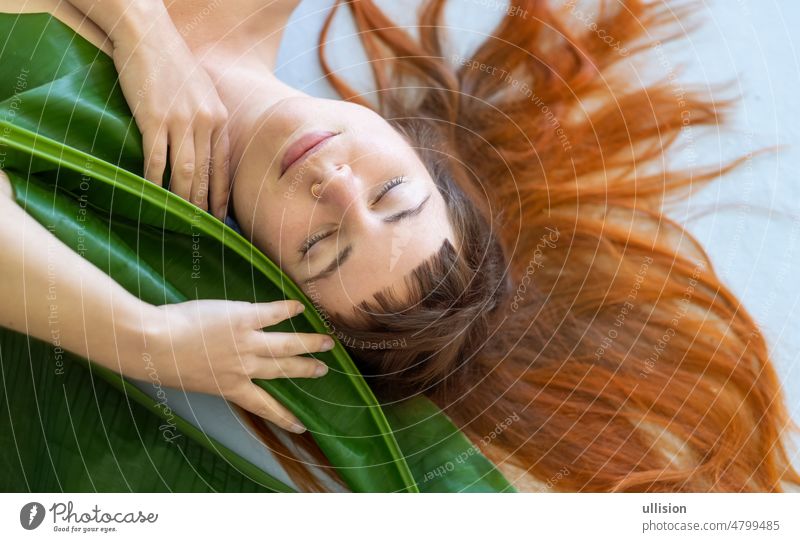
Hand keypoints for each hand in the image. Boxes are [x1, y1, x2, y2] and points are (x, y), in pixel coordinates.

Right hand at [110, 23, 230, 218]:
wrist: (147, 35)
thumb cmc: (171, 66)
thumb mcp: (200, 93)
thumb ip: (205, 121)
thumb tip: (202, 153)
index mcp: (218, 118)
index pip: (223, 166)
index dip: (221, 196)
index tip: (220, 218)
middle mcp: (204, 121)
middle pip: (205, 174)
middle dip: (203, 205)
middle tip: (200, 230)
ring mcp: (180, 120)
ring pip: (184, 171)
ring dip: (182, 200)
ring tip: (180, 221)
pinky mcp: (153, 118)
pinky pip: (156, 158)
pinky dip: (154, 181)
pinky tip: (152, 196)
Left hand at [131, 300, 332, 432]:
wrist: (156, 343)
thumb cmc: (164, 365)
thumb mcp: (193, 380)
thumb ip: (215, 377)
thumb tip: (223, 370)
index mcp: (231, 387)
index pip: (264, 406)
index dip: (285, 417)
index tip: (301, 426)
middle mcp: (246, 368)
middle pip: (284, 369)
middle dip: (306, 370)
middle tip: (323, 370)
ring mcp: (248, 342)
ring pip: (287, 344)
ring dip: (309, 343)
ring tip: (326, 342)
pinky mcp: (244, 317)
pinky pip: (273, 313)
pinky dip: (288, 310)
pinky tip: (299, 307)